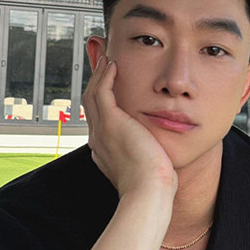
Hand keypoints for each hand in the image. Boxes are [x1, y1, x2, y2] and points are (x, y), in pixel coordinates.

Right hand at [82, 57, 177, 200]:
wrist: (148, 192)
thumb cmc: (154, 185)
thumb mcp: (148, 166)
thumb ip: (148, 154)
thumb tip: (158, 150)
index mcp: (104, 150)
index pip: (98, 119)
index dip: (102, 99)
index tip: (108, 86)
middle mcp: (98, 140)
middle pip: (90, 103)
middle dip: (96, 81)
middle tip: (101, 62)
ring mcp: (101, 131)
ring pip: (93, 95)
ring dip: (98, 74)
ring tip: (105, 58)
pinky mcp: (110, 123)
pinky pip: (102, 92)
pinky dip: (105, 76)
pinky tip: (113, 65)